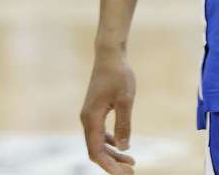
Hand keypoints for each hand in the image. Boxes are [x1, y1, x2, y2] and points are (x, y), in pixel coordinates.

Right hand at [80, 51, 136, 173]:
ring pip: (98, 142)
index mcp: (91, 119)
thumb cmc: (119, 75)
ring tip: (131, 162)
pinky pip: (100, 133)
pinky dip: (110, 142)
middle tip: (132, 171)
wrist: (110, 56)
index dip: (108, 166)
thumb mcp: (126, 99)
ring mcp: (90, 115)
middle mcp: (87, 120)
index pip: (96, 151)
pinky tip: (122, 146)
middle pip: (96, 150)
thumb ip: (124, 124)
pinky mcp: (95, 111)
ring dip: (113, 154)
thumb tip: (124, 148)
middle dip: (112, 163)